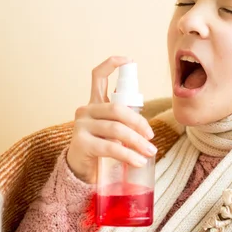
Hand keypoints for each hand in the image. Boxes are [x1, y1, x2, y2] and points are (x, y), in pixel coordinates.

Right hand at [66, 56, 155, 183]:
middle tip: (151, 136)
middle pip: (117, 108)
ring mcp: (81, 125)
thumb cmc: (100, 147)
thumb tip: (147, 130)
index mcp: (94, 103)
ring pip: (116, 129)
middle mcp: (86, 110)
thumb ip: (122, 122)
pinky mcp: (81, 143)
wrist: (80, 171)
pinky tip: (139, 161)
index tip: (129, 61)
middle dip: (138, 122)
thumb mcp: (111, 131)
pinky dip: (128, 155)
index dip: (112, 64)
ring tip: (150, 152)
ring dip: (137, 142)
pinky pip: (110, 147)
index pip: (98, 76)